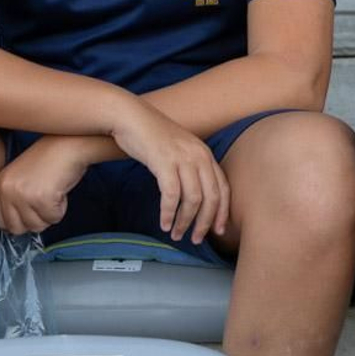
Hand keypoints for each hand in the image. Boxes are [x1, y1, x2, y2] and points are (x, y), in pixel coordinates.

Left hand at [0, 136, 90, 234]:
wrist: (68, 145)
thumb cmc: (50, 160)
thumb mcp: (22, 177)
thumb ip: (14, 199)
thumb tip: (14, 227)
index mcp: (0, 184)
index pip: (1, 221)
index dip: (20, 220)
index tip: (31, 211)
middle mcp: (7, 190)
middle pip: (17, 228)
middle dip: (34, 220)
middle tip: (44, 201)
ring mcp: (23, 194)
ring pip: (37, 226)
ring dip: (49, 213)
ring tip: (52, 191)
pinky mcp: (41, 198)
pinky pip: (53, 218)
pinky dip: (61, 208)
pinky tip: (60, 190)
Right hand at [109, 100, 229, 244]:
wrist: (131, 117)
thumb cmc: (152, 136)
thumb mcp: (180, 149)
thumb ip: (191, 167)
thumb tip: (195, 197)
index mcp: (205, 153)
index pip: (223, 188)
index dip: (222, 212)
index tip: (218, 231)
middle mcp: (198, 155)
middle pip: (211, 197)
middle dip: (205, 223)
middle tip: (195, 238)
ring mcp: (182, 158)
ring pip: (193, 199)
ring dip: (185, 221)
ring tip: (177, 234)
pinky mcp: (164, 161)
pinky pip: (171, 195)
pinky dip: (169, 213)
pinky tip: (164, 223)